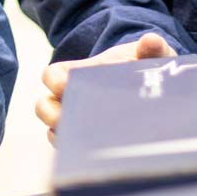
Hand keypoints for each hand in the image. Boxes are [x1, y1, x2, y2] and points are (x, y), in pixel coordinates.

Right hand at [37, 32, 173, 142]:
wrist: (149, 88)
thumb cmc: (142, 69)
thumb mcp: (147, 57)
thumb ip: (152, 48)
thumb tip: (151, 41)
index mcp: (77, 73)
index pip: (51, 76)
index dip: (54, 81)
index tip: (66, 86)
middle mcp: (70, 98)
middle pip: (44, 107)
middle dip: (52, 115)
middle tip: (69, 121)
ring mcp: (77, 120)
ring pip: (54, 132)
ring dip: (63, 136)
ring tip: (82, 140)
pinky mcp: (87, 141)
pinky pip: (71, 150)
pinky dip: (77, 152)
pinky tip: (96, 154)